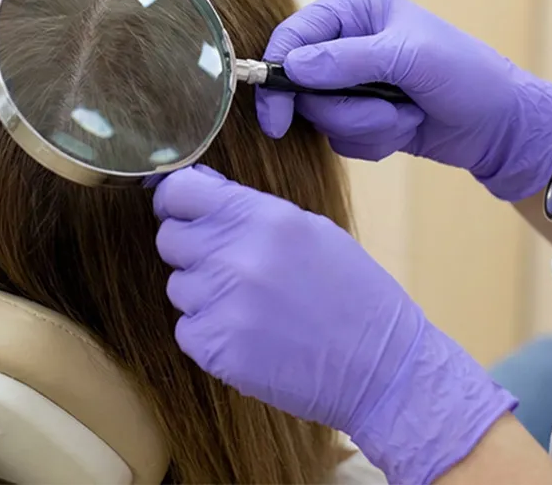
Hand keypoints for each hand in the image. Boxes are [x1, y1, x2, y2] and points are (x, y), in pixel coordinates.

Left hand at [153, 165, 516, 484]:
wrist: (381, 367)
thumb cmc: (353, 294)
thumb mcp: (311, 230)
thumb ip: (250, 208)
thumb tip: (198, 184)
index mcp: (262, 217)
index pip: (180, 192)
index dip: (176, 202)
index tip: (182, 213)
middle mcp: (236, 256)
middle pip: (169, 239)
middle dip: (192, 251)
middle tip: (230, 268)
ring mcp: (222, 304)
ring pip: (178, 286)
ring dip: (204, 295)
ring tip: (252, 307)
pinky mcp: (215, 348)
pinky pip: (186, 329)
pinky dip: (209, 334)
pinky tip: (249, 336)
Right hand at [257, 0, 551, 201]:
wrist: (502, 127)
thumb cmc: (468, 78)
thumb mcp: (410, 60)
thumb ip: (349, 60)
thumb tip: (292, 66)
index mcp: (356, 8)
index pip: (293, 36)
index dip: (277, 76)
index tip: (277, 116)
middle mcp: (347, 40)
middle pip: (300, 84)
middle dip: (344, 109)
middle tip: (382, 115)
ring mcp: (353, 79)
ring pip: (322, 117)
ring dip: (367, 126)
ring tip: (407, 116)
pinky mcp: (360, 113)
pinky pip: (341, 138)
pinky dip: (374, 140)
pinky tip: (407, 128)